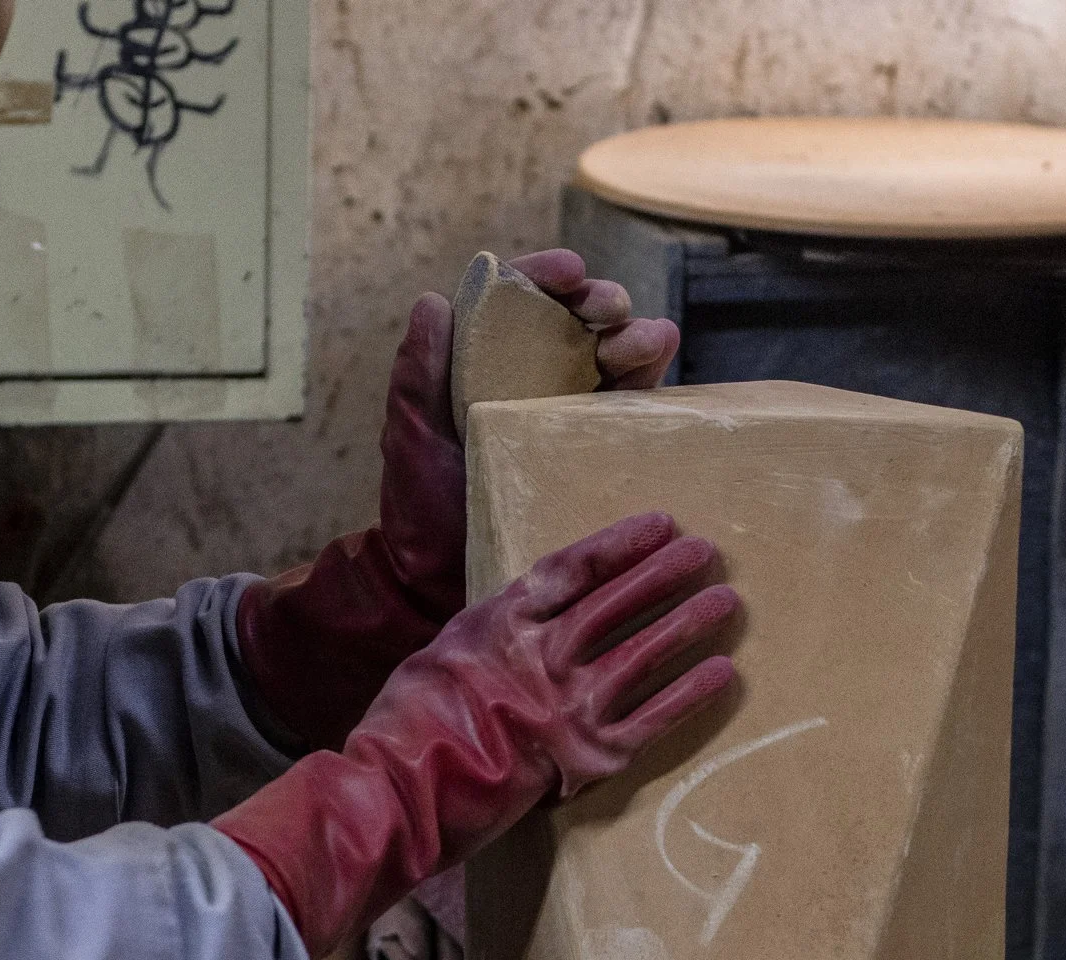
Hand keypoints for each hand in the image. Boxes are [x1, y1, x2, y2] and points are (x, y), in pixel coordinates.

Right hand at [215, 514, 736, 957]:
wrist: (402, 790)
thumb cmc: (409, 727)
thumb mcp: (443, 655)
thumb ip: (493, 635)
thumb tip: (529, 621)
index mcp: (500, 623)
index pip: (573, 568)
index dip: (620, 544)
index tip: (659, 525)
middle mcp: (540, 656)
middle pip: (616, 603)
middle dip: (664, 573)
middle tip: (705, 552)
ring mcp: (567, 706)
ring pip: (643, 653)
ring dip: (687, 623)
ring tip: (725, 601)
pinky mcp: (587, 757)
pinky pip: (652, 719)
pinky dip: (690, 695)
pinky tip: (721, 673)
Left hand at [233, 252, 679, 754]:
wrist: (441, 582)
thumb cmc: (419, 508)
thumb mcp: (409, 436)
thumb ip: (417, 373)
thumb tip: (433, 301)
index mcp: (492, 362)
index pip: (525, 300)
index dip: (550, 275)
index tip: (569, 272)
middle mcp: (540, 382)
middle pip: (584, 320)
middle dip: (604, 301)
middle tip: (607, 311)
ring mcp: (576, 419)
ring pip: (622, 358)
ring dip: (638, 337)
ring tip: (634, 348)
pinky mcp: (602, 458)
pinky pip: (640, 415)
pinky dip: (655, 387)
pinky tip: (656, 381)